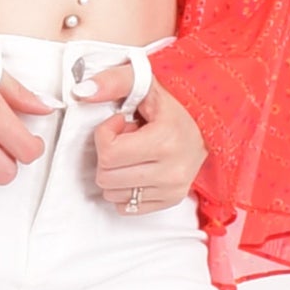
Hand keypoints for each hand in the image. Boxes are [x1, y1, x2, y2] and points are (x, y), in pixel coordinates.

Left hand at [79, 61, 208, 213]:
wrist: (207, 126)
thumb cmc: (175, 106)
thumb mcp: (145, 83)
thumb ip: (112, 82)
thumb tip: (82, 92)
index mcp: (165, 141)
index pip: (109, 153)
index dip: (105, 134)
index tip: (120, 122)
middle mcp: (172, 171)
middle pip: (107, 176)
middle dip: (108, 154)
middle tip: (126, 138)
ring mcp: (172, 189)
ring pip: (112, 194)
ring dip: (115, 172)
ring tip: (133, 153)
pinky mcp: (170, 200)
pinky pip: (126, 207)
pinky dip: (124, 189)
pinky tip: (136, 169)